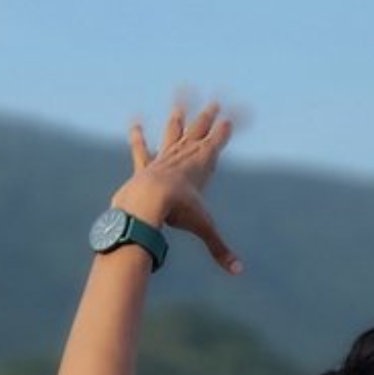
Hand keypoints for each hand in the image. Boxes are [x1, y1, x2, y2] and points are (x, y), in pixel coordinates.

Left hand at [113, 96, 242, 274]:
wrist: (147, 201)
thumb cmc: (177, 212)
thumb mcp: (203, 229)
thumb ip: (220, 250)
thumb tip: (239, 272)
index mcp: (203, 164)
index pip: (218, 141)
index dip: (225, 129)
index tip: (232, 117)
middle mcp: (184, 156)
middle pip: (198, 131)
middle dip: (207, 117)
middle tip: (214, 102)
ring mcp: (163, 158)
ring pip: (172, 133)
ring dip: (178, 118)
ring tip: (179, 102)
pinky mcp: (143, 167)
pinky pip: (141, 150)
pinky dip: (137, 138)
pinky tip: (134, 125)